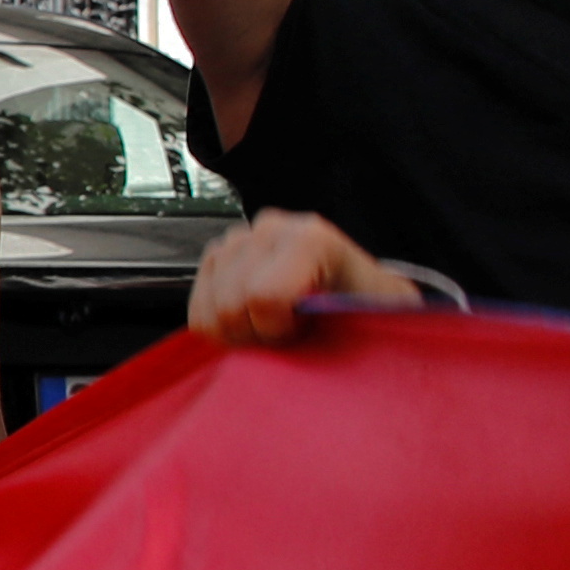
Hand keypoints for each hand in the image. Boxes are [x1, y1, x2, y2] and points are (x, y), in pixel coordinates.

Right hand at [190, 209, 415, 344]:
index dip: (278, 331)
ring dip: (236, 331)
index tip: (302, 332)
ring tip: (270, 325)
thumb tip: (303, 341)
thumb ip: (338, 323)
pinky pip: (197, 308)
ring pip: (209, 308)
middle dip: (255, 334)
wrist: (358, 290)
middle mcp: (269, 228)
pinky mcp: (217, 254)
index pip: (263, 297)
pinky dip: (219, 326)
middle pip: (230, 305)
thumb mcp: (372, 316)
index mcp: (309, 239)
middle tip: (285, 333)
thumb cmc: (366, 308)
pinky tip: (250, 320)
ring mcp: (238, 238)